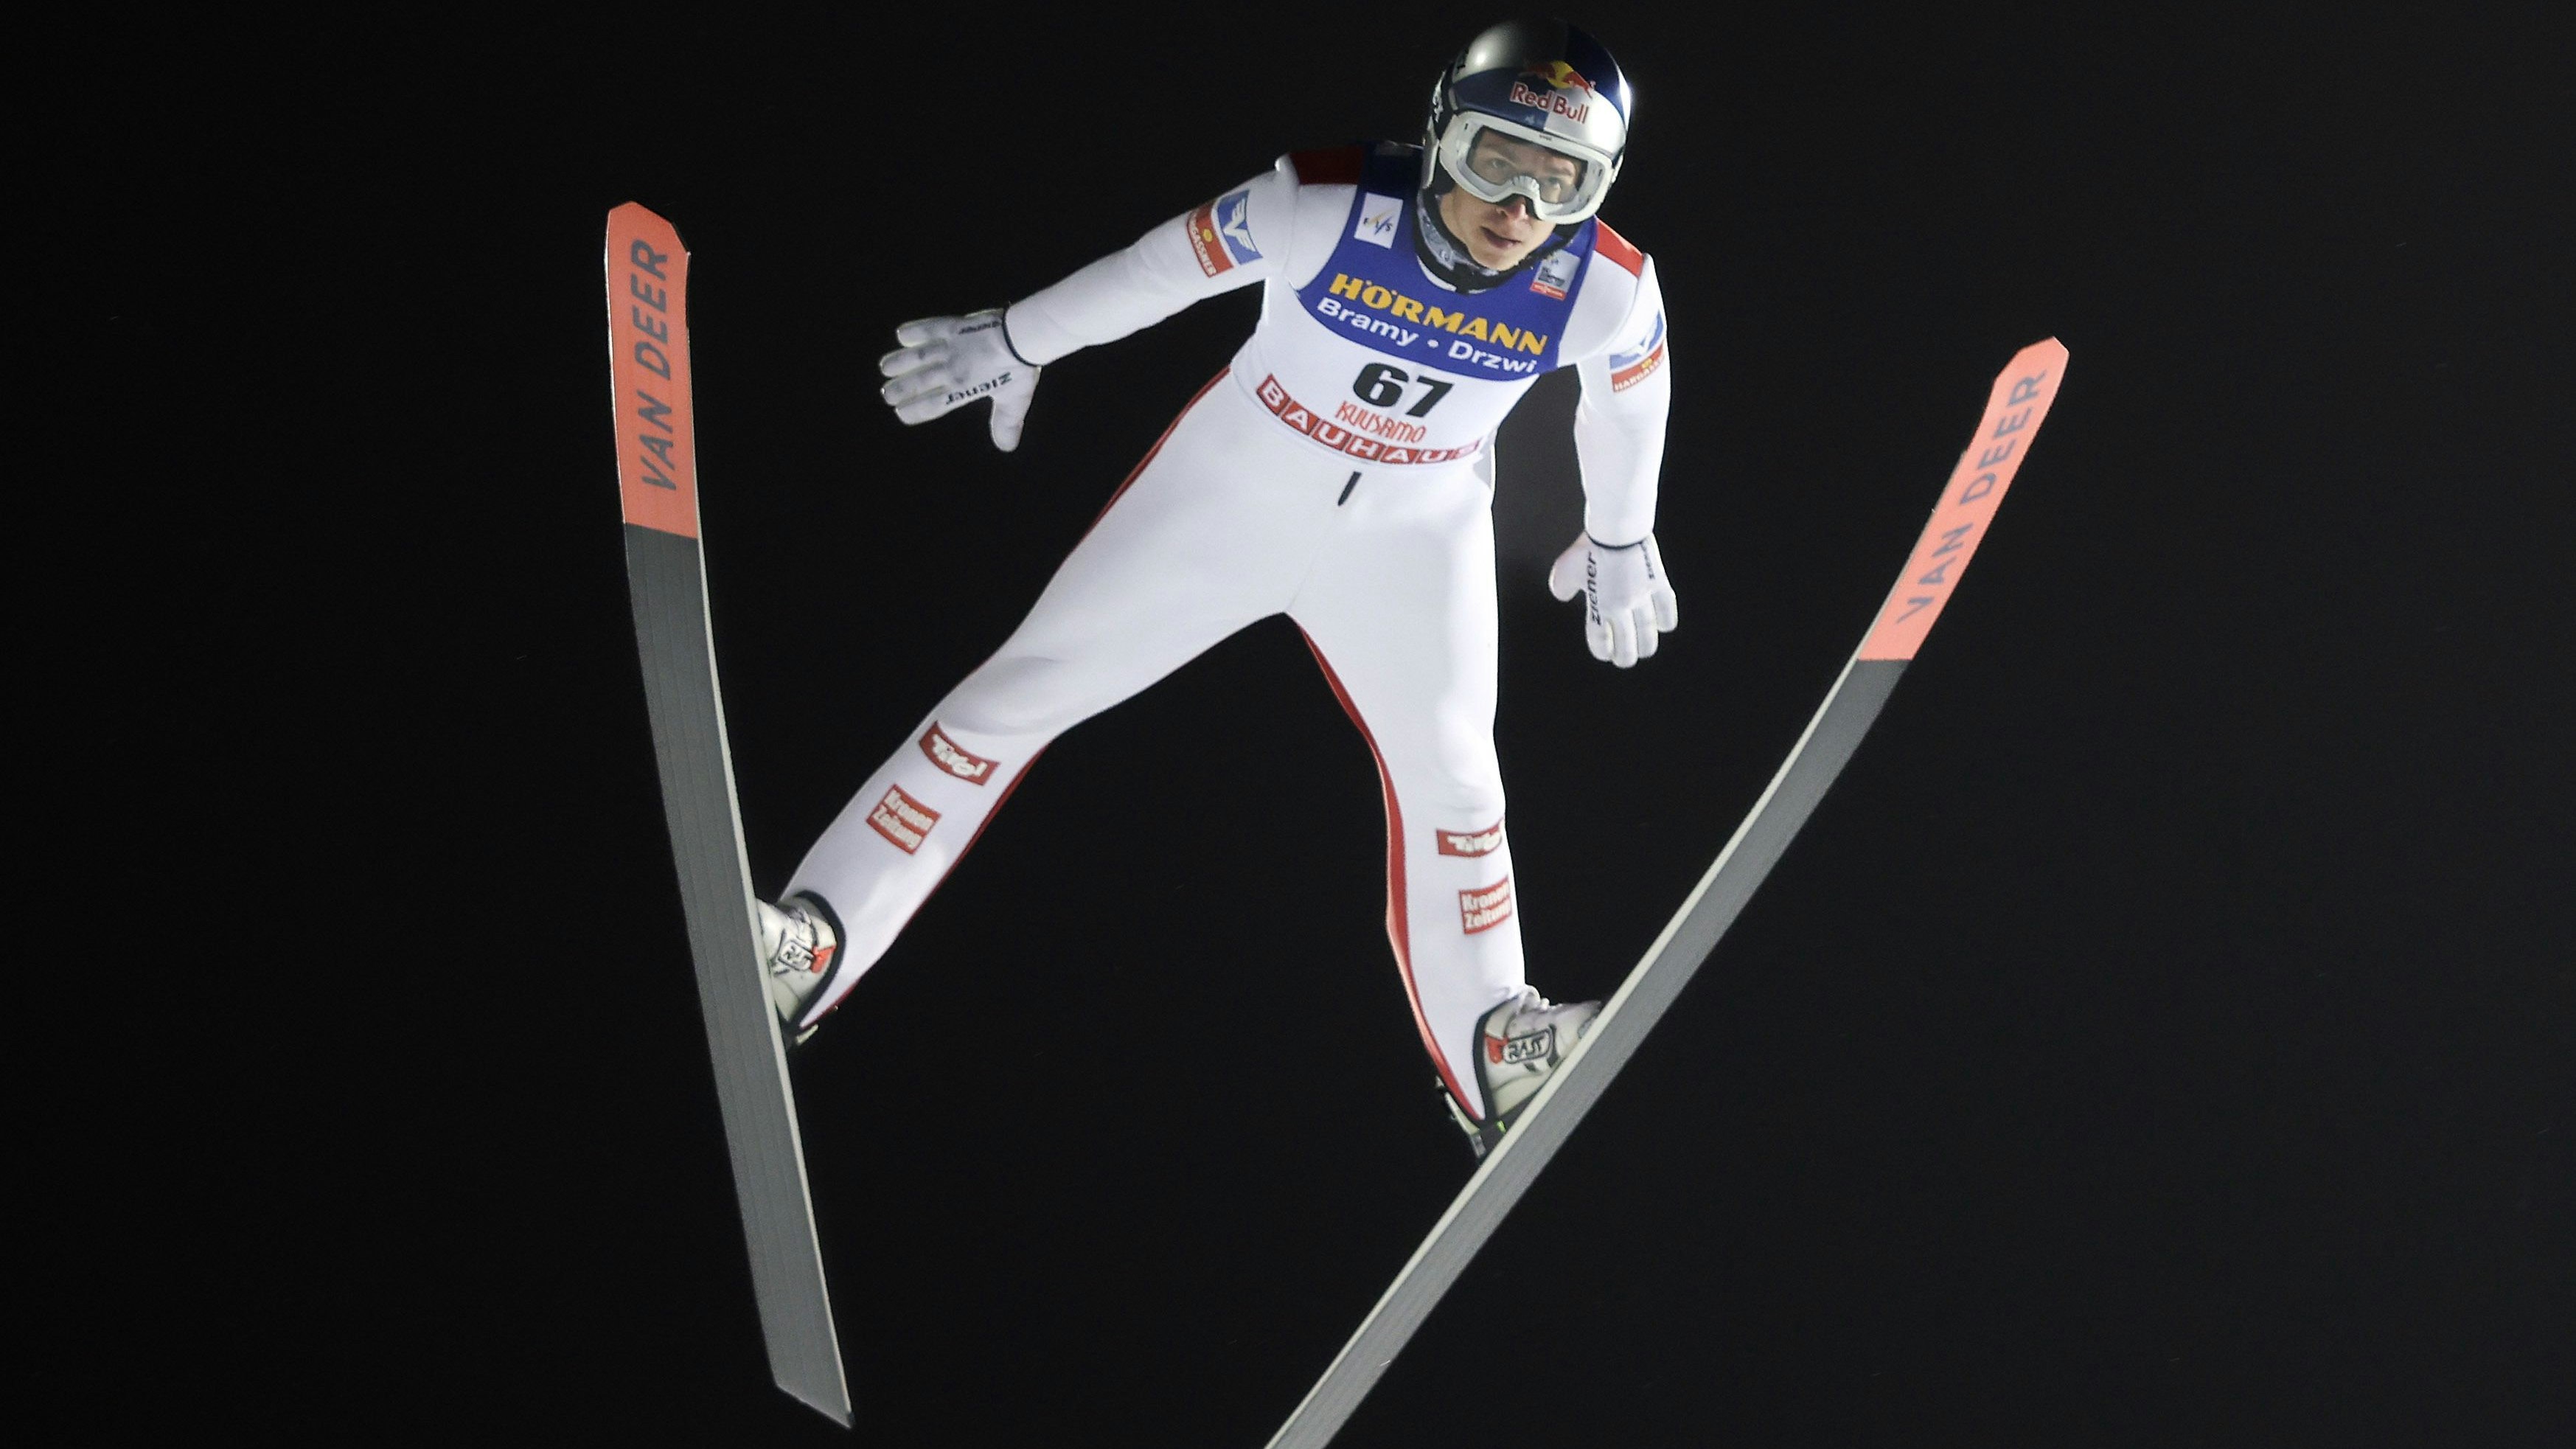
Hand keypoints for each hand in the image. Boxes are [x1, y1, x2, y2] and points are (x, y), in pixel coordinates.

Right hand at [878, 309, 1039, 450]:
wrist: (1023, 336)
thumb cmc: (1019, 370)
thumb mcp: (1015, 401)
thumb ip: (1005, 423)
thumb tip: (1006, 448)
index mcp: (964, 389)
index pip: (933, 404)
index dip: (915, 410)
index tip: (901, 413)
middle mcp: (952, 370)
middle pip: (919, 382)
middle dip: (900, 389)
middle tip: (886, 394)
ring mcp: (951, 347)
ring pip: (918, 356)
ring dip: (900, 362)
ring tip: (884, 367)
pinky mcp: (953, 327)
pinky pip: (929, 328)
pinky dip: (914, 331)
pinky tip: (901, 335)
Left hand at [1547, 532, 1677, 666]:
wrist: (1616, 528)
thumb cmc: (1588, 547)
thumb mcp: (1564, 568)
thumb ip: (1561, 587)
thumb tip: (1562, 596)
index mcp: (1598, 606)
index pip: (1599, 640)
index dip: (1602, 651)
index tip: (1605, 654)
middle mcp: (1621, 607)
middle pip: (1626, 645)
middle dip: (1625, 657)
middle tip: (1625, 659)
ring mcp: (1642, 597)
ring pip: (1648, 632)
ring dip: (1646, 646)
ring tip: (1645, 651)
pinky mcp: (1658, 583)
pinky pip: (1666, 610)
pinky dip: (1666, 621)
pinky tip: (1664, 626)